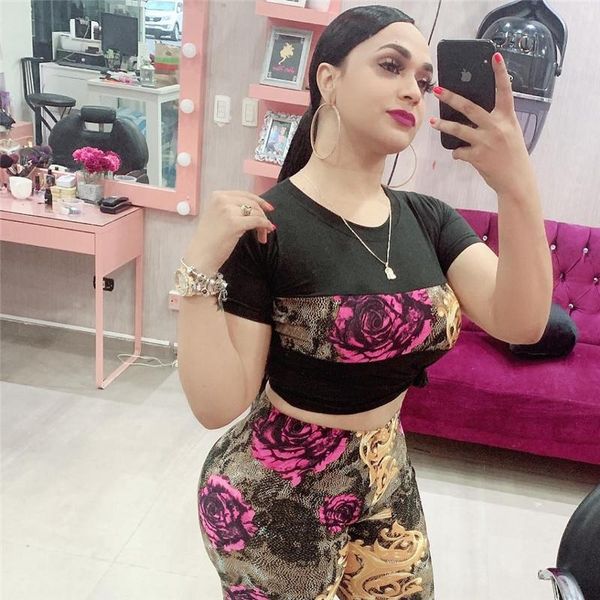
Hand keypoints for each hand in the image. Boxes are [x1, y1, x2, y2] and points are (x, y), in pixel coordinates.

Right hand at [184, 190, 275, 272]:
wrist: (201, 256)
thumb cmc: (210, 240)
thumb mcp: (217, 216)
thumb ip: (232, 208)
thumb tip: (256, 209)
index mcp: (217, 196)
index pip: (244, 195)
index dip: (259, 201)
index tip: (268, 209)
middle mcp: (222, 200)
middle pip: (252, 203)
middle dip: (262, 215)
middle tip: (266, 228)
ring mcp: (228, 211)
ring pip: (256, 212)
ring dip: (263, 224)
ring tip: (262, 236)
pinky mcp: (235, 223)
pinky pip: (257, 221)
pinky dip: (265, 226)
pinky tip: (267, 231)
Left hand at [429, 52, 536, 196]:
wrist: (516, 180)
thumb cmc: (513, 155)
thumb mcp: (510, 133)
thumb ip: (496, 122)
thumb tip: (475, 115)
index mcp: (508, 118)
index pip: (505, 91)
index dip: (500, 72)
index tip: (494, 56)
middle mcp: (496, 127)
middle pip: (470, 107)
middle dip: (452, 97)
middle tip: (438, 90)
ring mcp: (486, 141)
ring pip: (459, 130)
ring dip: (443, 125)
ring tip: (433, 121)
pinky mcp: (477, 156)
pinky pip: (459, 152)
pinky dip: (458, 152)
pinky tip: (460, 154)